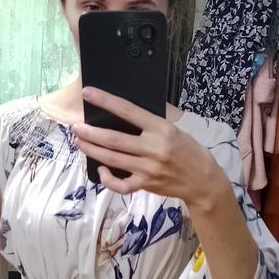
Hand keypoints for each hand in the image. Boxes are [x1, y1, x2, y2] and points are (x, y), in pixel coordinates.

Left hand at [72, 87, 226, 206]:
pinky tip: (101, 170)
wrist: (203, 181)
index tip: (88, 93)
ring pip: (112, 160)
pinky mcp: (146, 185)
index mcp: (161, 129)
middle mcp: (154, 148)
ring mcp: (148, 169)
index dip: (106, 101)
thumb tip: (127, 110)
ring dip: (92, 149)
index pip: (128, 111)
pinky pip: (121, 185)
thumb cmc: (189, 151)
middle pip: (114, 139)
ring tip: (79, 141)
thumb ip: (152, 121)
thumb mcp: (175, 129)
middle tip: (75, 126)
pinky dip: (108, 179)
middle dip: (90, 132)